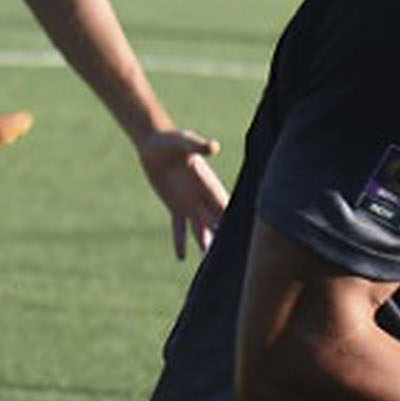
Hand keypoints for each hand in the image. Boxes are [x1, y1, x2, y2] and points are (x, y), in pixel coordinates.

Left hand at [136, 123, 228, 256]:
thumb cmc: (173, 140)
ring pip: (200, 229)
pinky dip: (180, 241)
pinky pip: (179, 228)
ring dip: (205, 243)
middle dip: (224, 237)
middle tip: (232, 256)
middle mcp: (202, 197)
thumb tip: (214, 146)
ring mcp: (189, 204)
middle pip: (217, 221)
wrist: (154, 144)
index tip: (245, 235)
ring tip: (210, 260)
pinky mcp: (174, 207)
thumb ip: (199, 146)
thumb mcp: (186, 142)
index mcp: (209, 184)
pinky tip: (181, 258)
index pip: (225, 205)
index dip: (234, 219)